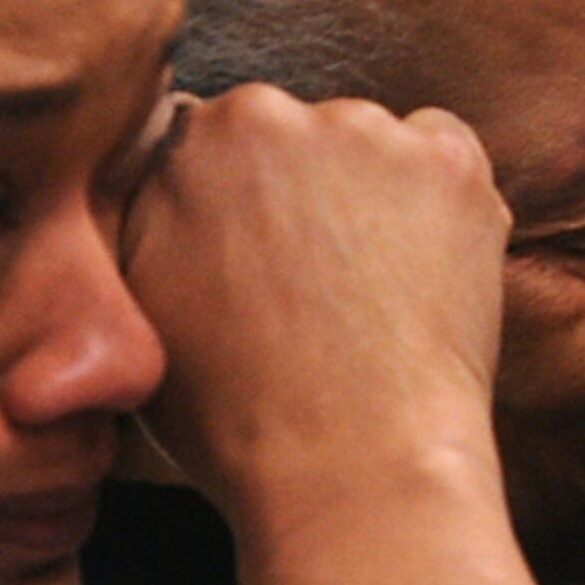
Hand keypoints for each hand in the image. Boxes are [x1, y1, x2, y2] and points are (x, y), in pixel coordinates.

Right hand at [118, 84, 508, 535]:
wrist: (350, 468)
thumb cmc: (237, 417)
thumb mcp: (137, 310)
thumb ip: (147, 219)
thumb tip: (162, 182)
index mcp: (181, 146)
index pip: (212, 141)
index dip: (239, 203)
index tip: (260, 254)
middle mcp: (264, 116)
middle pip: (291, 133)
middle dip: (302, 190)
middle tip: (316, 285)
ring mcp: (363, 132)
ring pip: (368, 143)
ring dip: (371, 193)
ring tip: (369, 295)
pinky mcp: (447, 162)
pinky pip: (442, 154)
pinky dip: (439, 202)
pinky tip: (420, 277)